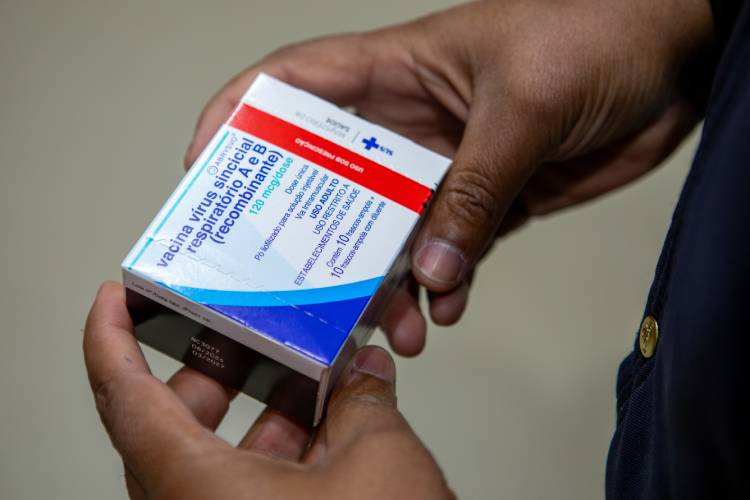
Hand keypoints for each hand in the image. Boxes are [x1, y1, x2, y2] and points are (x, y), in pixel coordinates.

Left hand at [84, 282, 452, 499]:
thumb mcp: (377, 459)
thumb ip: (366, 400)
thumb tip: (367, 369)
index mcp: (193, 487)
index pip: (122, 395)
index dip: (110, 335)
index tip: (113, 298)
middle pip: (171, 421)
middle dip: (212, 367)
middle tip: (237, 326)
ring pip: (216, 456)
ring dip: (261, 410)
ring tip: (303, 368)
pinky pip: (246, 486)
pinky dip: (280, 450)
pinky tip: (328, 423)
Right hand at [184, 0, 712, 354]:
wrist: (672, 58)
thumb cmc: (596, 33)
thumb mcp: (524, 104)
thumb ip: (477, 191)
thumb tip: (434, 272)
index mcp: (395, 73)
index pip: (290, 86)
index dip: (236, 121)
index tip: (204, 173)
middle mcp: (407, 124)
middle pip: (330, 183)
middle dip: (310, 237)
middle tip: (295, 290)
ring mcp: (444, 168)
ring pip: (389, 234)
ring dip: (383, 282)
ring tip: (393, 325)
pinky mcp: (487, 202)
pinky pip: (448, 255)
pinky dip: (441, 287)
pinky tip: (443, 310)